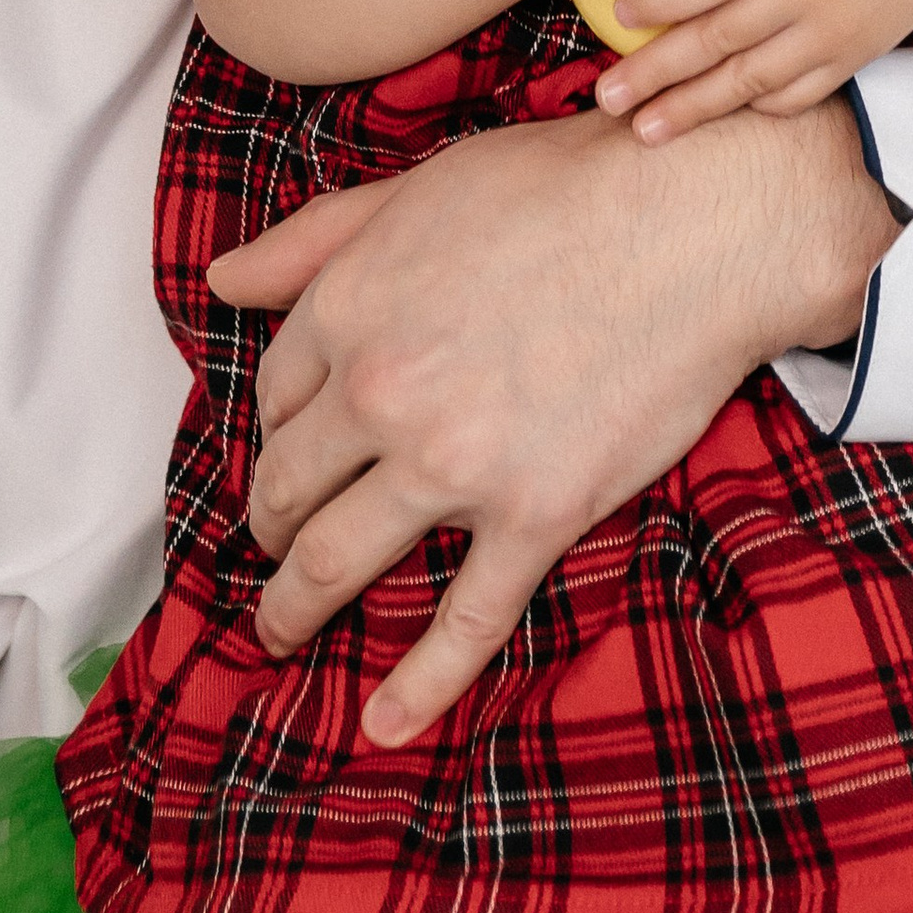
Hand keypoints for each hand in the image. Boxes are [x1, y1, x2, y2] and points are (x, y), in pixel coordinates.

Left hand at [207, 97, 897, 744]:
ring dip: (294, 608)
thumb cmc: (563, 187)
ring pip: (339, 563)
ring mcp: (454, 466)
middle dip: (271, 522)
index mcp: (348, 309)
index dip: (277, 425)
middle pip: (289, 485)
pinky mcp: (533, 518)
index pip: (274, 392)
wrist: (691, 222)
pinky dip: (417, 688)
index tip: (291, 444)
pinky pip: (463, 624)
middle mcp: (381, 394)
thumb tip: (221, 280)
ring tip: (279, 629)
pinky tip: (381, 725)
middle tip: (274, 542)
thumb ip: (314, 240)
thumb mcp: (419, 189)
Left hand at [590, 0, 912, 140]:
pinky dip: (754, 107)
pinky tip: (714, 117)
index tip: (615, 15)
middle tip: (607, 95)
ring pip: (751, 79)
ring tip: (643, 130)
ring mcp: (832, 26)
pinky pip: (795, 94)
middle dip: (656, 72)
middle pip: (718, 37)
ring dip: (693, 108)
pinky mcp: (853, 54)